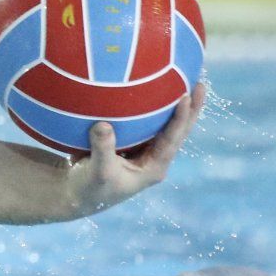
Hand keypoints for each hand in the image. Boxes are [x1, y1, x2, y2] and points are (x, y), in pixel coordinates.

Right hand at [62, 80, 205, 215]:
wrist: (76, 195)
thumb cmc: (89, 188)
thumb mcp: (98, 171)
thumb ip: (102, 148)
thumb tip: (103, 124)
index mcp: (154, 168)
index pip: (172, 139)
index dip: (181, 118)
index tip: (185, 96)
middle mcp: (154, 158)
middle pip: (178, 130)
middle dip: (191, 108)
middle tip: (200, 83)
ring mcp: (144, 151)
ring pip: (165, 125)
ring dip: (175, 105)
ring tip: (183, 80)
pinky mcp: (131, 143)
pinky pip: (146, 122)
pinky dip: (152, 106)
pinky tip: (151, 88)